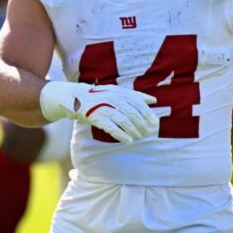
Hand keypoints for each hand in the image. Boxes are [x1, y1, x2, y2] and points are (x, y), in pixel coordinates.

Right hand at [41, 82, 158, 142]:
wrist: (78, 99)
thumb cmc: (102, 96)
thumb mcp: (118, 92)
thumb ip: (136, 95)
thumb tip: (154, 100)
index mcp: (120, 92)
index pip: (138, 103)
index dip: (148, 113)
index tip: (154, 123)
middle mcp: (114, 99)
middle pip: (133, 113)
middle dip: (142, 124)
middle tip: (148, 133)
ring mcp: (105, 108)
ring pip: (124, 121)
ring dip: (134, 131)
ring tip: (140, 137)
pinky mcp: (98, 118)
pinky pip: (112, 128)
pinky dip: (122, 135)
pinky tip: (128, 140)